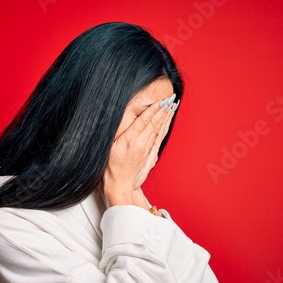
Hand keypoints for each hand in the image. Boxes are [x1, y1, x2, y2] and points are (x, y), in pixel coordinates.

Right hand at [103, 94, 178, 208]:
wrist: (119, 184)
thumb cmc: (110, 166)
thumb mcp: (110, 146)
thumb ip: (120, 132)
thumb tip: (126, 119)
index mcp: (129, 139)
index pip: (144, 120)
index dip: (154, 109)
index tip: (161, 100)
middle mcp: (140, 143)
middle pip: (154, 123)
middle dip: (163, 110)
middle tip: (171, 98)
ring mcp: (146, 150)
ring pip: (158, 129)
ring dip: (166, 117)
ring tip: (173, 106)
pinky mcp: (149, 155)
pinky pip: (158, 139)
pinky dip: (164, 129)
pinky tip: (167, 122)